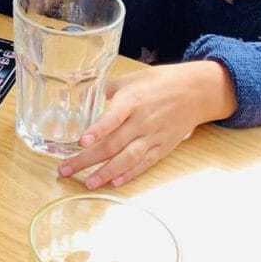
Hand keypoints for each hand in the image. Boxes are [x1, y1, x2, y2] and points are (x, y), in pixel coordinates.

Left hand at [56, 61, 237, 188]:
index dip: (97, 130)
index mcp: (132, 100)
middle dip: (87, 159)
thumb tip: (80, 97)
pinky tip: (114, 182)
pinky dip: (129, 174)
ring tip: (87, 182)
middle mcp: (142, 121)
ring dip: (106, 173)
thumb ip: (105, 89)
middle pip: (113, 144)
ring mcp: (153, 136)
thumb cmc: (158, 82)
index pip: (113, 117)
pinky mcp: (162, 147)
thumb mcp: (130, 78)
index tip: (81, 141)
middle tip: (65, 169)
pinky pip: (144, 164)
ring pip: (127, 158)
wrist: (196, 92)